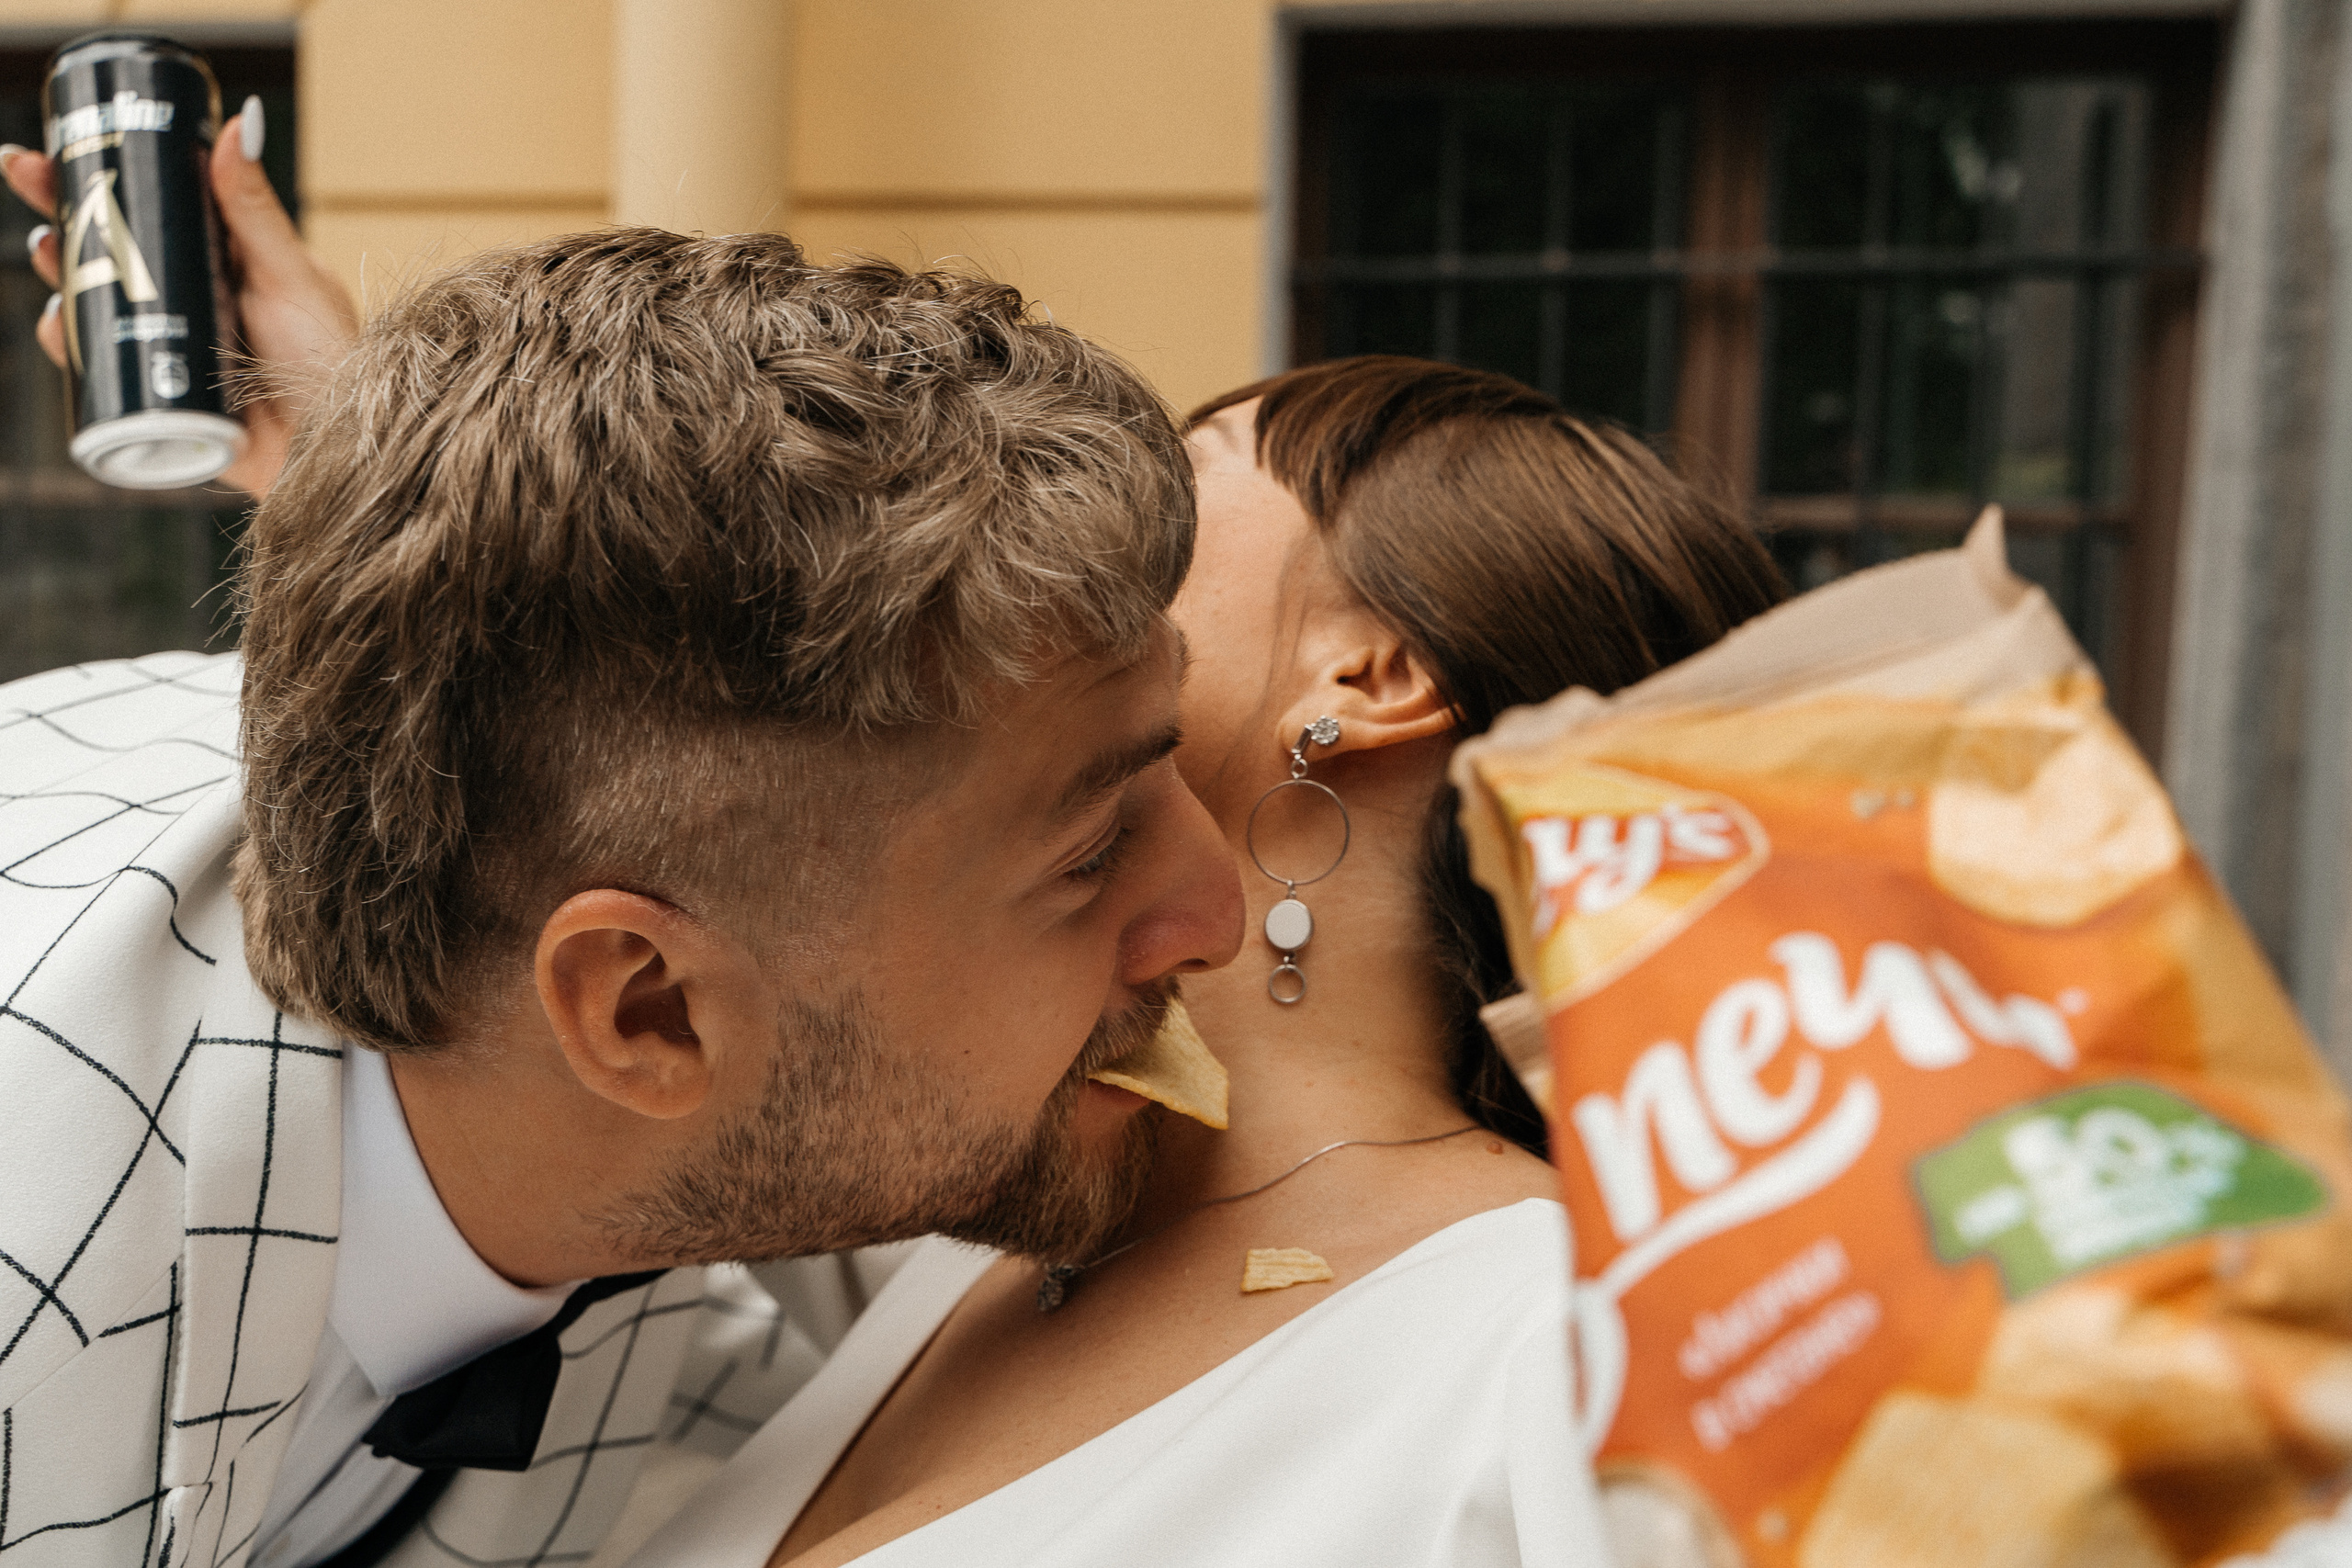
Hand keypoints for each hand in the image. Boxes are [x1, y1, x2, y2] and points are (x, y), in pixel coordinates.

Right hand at [2, 98, 358, 498]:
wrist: (345, 453)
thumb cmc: (333, 363)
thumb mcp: (292, 277)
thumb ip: (256, 210)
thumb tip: (240, 119)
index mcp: (222, 264)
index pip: (152, 209)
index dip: (102, 177)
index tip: (59, 146)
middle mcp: (191, 304)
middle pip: (112, 251)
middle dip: (63, 214)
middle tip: (25, 176)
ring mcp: (173, 351)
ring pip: (98, 308)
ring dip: (61, 276)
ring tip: (50, 250)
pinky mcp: (163, 403)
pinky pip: (105, 376)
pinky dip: (75, 351)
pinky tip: (61, 328)